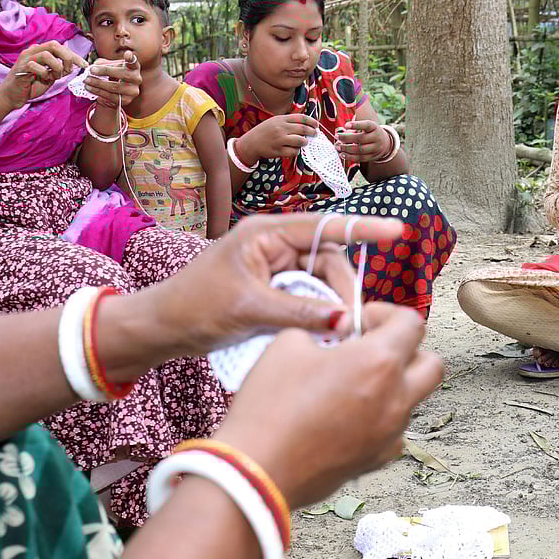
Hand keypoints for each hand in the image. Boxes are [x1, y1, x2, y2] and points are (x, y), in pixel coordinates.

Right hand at [0, 41, 88, 110]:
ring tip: (56, 76)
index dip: (74, 55)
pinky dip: (44, 73)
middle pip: (54, 45)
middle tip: (70, 70)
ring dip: (56, 67)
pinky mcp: (21, 68)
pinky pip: (35, 66)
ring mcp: (26, 58)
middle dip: (67, 57)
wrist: (12, 96)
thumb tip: (72, 64)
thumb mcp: (49, 76)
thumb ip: (58, 69)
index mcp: (40, 51)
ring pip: (47, 54)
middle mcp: (33, 52)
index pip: (60, 47)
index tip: (85, 65)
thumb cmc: (30, 86)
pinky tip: (44, 79)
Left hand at [84, 50, 141, 109]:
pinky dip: (98, 92)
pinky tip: (90, 88)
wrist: (117, 92)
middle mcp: (137, 79)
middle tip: (91, 70)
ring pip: (114, 87)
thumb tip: (94, 65)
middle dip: (105, 71)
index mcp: (134, 67)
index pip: (133, 62)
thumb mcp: (111, 66)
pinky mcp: (126, 100)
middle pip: (122, 75)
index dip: (131, 58)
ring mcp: (133, 91)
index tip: (127, 54)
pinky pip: (110, 97)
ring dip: (98, 83)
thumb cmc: (114, 75)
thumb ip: (104, 63)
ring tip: (87, 80)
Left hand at [145, 213, 402, 351]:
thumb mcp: (250, 310)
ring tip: (336, 331)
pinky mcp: (271, 288)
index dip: (363, 229)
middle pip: (327, 259)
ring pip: (320, 281)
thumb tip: (342, 319)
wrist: (161, 328)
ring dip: (331, 304)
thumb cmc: (195, 308)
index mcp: (265, 234)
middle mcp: (272, 244)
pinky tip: (323, 331)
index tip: (398, 231)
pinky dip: (317, 312)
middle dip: (343, 288)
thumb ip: (299, 312)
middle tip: (351, 323)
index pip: (324, 227)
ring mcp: (272, 266)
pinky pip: (307, 295)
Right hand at [215, 302, 442, 507]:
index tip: (361, 320)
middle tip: (372, 349)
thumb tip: (334, 337)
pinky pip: (394, 429)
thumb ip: (321, 331)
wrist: (258, 470)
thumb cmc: (270, 406)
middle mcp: (396, 398)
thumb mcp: (287, 344)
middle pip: (432, 364)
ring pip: (413, 399)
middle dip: (408, 350)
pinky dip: (380, 416)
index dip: (387, 314)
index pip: (412, 324)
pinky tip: (346, 414)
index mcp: (379, 362)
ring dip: (393, 384)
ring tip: (352, 382)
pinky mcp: (378, 459)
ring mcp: (391, 433)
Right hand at [239, 114, 319, 161]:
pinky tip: (295, 149)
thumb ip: (288, 121)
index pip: (301, 118)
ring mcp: (279, 140)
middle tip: (315, 134)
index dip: (311, 121)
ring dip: (305, 142)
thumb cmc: (265, 131)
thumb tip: (306, 125)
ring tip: (304, 142)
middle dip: (312, 132)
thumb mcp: (275, 121)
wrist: (251, 142)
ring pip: (300, 141)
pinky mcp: (278, 150)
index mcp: (281, 119)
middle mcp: (281, 128)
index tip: (316, 125)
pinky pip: (293, 151)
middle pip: (303, 129)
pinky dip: (296, 151)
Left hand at [335, 120, 389, 161]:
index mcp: (374, 127)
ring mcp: (375, 148)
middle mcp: (376, 138)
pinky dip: (350, 157)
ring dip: (346, 149)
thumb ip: (354, 128)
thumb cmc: (370, 132)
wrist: (384, 143)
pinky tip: (342, 154)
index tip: (346, 125)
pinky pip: (360, 158)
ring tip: (337, 147)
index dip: (356, 125)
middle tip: (337, 136)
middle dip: (347, 138)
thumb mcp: (366, 127)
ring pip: (360, 150)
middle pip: (361, 139)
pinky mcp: (372, 157)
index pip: (366, 125)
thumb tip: (341, 135)